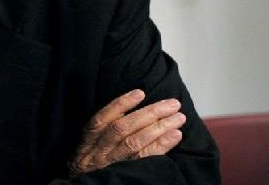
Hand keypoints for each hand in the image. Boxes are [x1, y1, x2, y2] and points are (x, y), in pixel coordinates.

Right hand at [69, 89, 185, 176]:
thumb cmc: (92, 163)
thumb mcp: (89, 145)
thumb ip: (104, 129)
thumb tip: (132, 107)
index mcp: (89, 139)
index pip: (103, 118)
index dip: (121, 104)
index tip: (140, 93)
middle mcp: (99, 151)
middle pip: (124, 128)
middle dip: (150, 113)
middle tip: (172, 104)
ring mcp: (113, 163)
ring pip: (135, 142)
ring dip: (160, 128)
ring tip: (179, 118)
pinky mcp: (127, 174)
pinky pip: (145, 159)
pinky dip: (161, 145)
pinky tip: (175, 136)